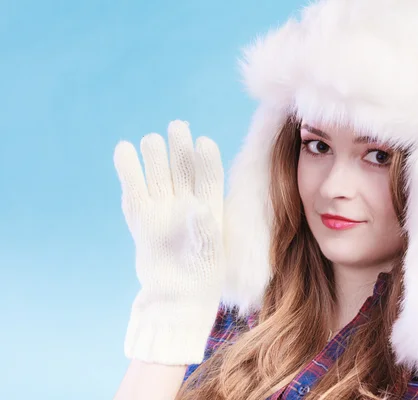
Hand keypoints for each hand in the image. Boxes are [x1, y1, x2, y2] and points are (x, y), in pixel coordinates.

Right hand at [114, 120, 224, 364]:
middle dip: (179, 148)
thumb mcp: (210, 257)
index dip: (206, 159)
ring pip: (157, 177)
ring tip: (150, 140)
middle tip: (177, 127)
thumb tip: (198, 209)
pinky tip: (123, 152)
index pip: (209, 177)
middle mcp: (186, 203)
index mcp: (210, 207)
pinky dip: (129, 174)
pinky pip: (134, 193)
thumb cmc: (202, 279)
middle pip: (182, 169)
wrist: (176, 299)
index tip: (203, 141)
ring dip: (154, 158)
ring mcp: (163, 209)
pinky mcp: (142, 219)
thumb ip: (205, 233)